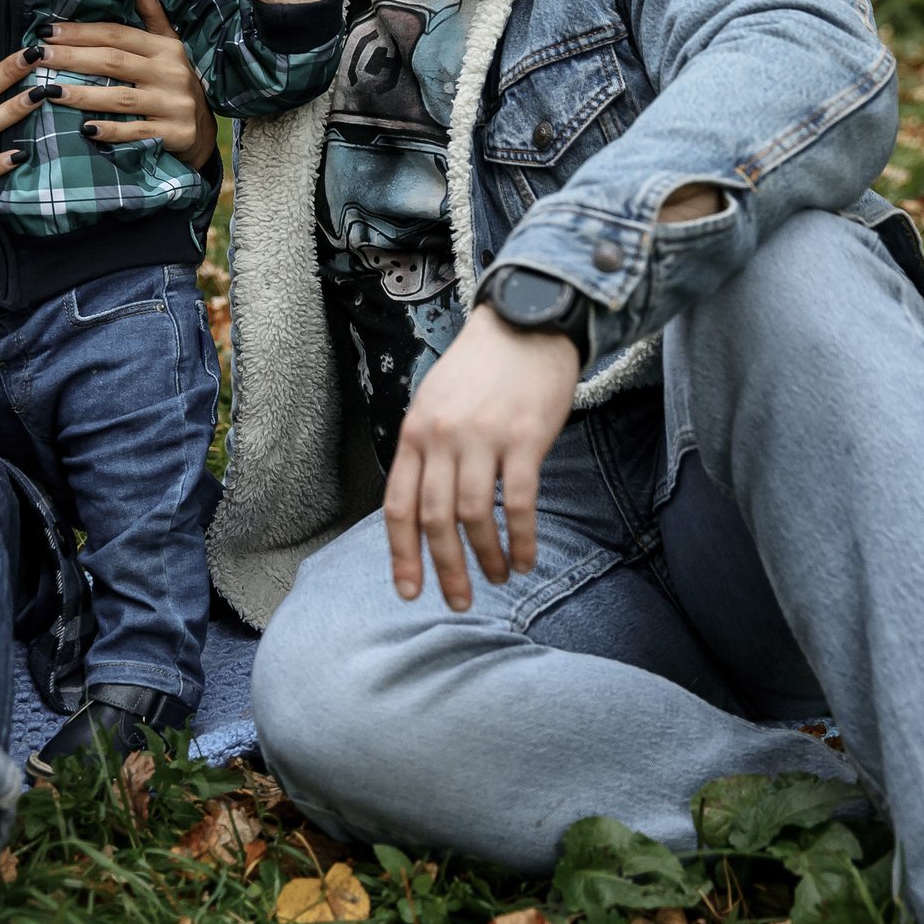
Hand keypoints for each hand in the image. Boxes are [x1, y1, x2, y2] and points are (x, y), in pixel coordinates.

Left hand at [36, 0, 218, 169]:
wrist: (202, 130)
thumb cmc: (173, 82)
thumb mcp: (168, 46)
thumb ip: (152, 14)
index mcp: (165, 48)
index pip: (117, 35)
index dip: (81, 32)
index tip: (47, 32)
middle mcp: (171, 73)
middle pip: (114, 62)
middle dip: (73, 58)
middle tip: (40, 57)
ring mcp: (173, 104)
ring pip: (122, 98)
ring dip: (84, 95)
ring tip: (51, 91)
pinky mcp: (174, 133)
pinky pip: (137, 132)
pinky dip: (111, 130)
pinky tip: (86, 129)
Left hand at [384, 305, 581, 609]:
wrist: (525, 322)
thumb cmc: (480, 369)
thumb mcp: (435, 404)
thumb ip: (426, 452)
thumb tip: (422, 512)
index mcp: (415, 433)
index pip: (397, 507)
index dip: (402, 556)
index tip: (409, 592)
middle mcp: (442, 437)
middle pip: (433, 519)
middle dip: (445, 569)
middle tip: (459, 601)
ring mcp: (482, 437)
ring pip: (474, 516)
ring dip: (486, 557)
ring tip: (498, 577)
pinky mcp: (525, 437)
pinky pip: (519, 502)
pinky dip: (522, 538)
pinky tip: (527, 558)